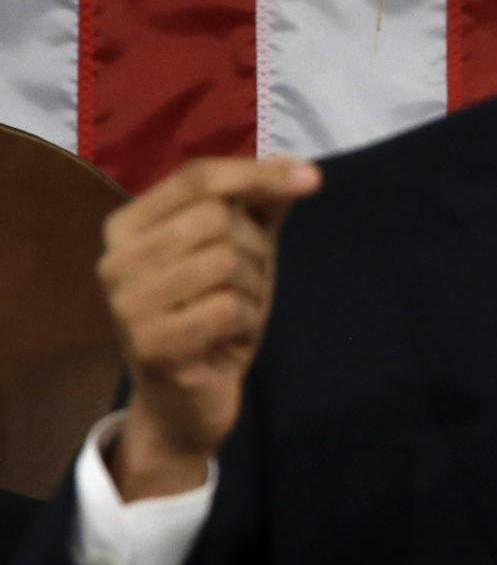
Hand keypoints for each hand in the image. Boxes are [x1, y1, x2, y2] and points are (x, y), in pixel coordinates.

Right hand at [97, 157, 321, 499]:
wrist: (187, 398)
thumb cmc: (212, 314)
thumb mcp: (243, 251)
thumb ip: (261, 206)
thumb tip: (297, 166)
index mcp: (128, 226)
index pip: (197, 178)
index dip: (257, 174)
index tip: (313, 180)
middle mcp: (115, 259)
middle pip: (218, 219)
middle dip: (256, 250)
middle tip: (245, 286)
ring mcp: (125, 303)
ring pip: (226, 261)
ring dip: (252, 290)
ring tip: (233, 314)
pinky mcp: (148, 344)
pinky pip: (228, 309)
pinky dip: (246, 322)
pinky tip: (228, 340)